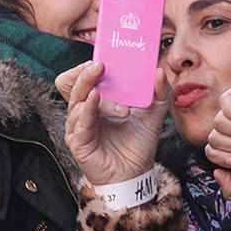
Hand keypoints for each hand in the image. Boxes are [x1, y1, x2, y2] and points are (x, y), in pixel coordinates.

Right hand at [56, 60, 169, 186]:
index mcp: (97, 101)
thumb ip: (159, 93)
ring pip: (77, 101)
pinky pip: (80, 122)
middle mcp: (83, 111)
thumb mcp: (153, 115)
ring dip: (98, 95)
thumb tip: (159, 71)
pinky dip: (88, 110)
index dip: (86, 66)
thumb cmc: (138, 144)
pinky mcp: (78, 142)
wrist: (136, 175)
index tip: (102, 56)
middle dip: (85, 73)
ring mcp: (78, 126)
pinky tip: (96, 100)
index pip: (81, 77)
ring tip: (122, 105)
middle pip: (72, 84)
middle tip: (100, 65)